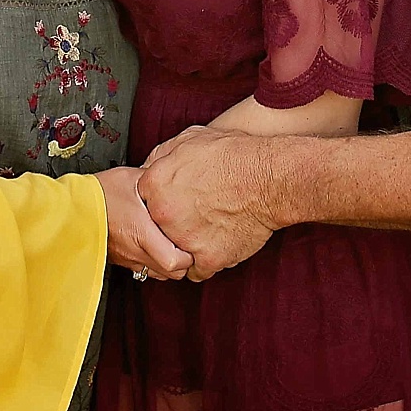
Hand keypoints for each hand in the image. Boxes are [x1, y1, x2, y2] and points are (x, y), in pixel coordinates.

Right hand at [97, 167, 191, 280]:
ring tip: (171, 245)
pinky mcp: (118, 259)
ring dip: (167, 264)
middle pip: (171, 274)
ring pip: (157, 273)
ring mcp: (125, 258)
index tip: (194, 243)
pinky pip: (142, 268)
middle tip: (188, 244)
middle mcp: (135, 251)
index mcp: (141, 232)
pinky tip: (152, 245)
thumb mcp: (133, 179)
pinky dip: (152, 261)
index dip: (190, 257)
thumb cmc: (97, 193)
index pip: (175, 262)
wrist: (68, 209)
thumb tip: (176, 176)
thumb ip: (157, 181)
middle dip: (183, 263)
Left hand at [136, 126, 279, 281]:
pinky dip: (204, 263)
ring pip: (173, 254)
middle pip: (154, 230)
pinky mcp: (207, 259)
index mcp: (155, 184)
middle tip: (188, 219)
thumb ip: (164, 155)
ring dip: (184, 248)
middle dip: (168, 226)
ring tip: (202, 235)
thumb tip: (153, 166)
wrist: (269, 178)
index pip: (141, 202)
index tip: (170, 204)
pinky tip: (213, 248)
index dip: (159, 203)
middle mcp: (163, 214)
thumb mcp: (192, 138)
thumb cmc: (236, 156)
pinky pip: (195, 272)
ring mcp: (183, 239)